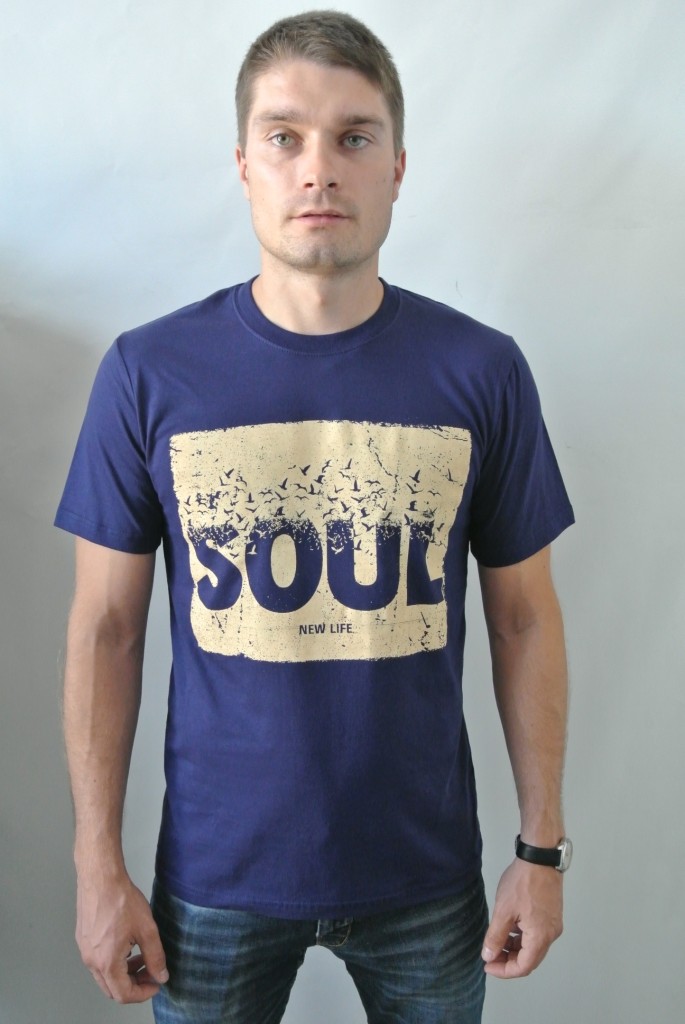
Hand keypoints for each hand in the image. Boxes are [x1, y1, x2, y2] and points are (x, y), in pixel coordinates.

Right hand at [75, 873, 167, 1002]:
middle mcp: (91, 961)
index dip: (143, 993)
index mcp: (106, 963)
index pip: (124, 994)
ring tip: (142, 956)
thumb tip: (161, 976)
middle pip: (112, 988)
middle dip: (134, 984)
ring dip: (125, 972)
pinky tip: (128, 944)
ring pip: (105, 975)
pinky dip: (115, 961)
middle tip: (151, 972)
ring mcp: (84, 950)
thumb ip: (155, 956)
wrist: (100, 878)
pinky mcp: (83, 939)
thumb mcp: (147, 929)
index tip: (156, 984)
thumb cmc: (121, 900)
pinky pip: (98, 960)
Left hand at [481, 858, 562, 978]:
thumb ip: (495, 936)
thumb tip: (489, 956)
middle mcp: (551, 935)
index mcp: (540, 937)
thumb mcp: (504, 911)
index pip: (523, 967)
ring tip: (495, 940)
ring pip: (533, 946)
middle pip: (530, 959)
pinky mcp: (552, 914)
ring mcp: (553, 924)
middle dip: (508, 960)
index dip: (504, 971)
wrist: (540, 857)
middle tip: (489, 955)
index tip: (487, 966)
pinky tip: (508, 927)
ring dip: (515, 948)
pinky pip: (536, 934)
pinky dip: (522, 936)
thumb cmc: (521, 883)